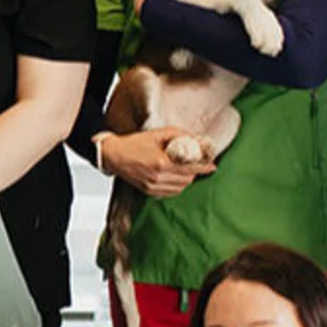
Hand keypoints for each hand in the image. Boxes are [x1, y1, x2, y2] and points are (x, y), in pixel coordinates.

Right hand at [100, 128, 218, 196]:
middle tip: (196, 164)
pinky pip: (170, 192)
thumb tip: (195, 139)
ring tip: (185, 170)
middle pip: (187, 180)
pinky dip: (177, 186)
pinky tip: (175, 177)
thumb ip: (178, 134)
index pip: (190, 168)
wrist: (114, 155)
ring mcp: (153, 186)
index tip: (212, 166)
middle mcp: (158, 177)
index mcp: (161, 163)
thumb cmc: (134, 143)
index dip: (203, 168)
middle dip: (194, 172)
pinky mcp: (149, 191)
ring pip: (180, 188)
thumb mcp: (158, 133)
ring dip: (186, 180)